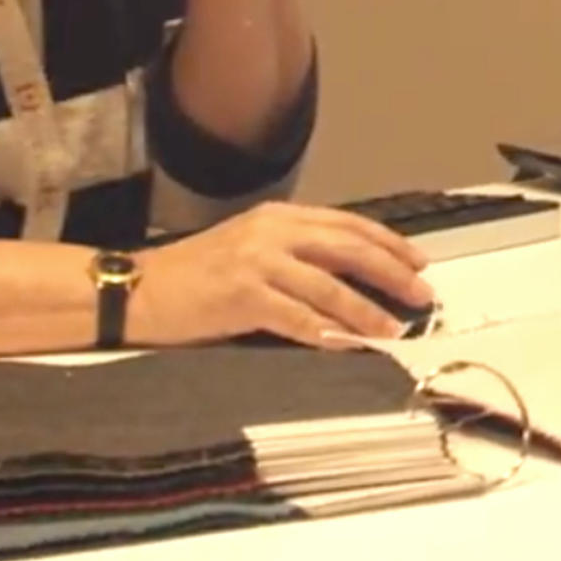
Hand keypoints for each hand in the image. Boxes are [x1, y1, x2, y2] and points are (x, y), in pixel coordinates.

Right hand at [130, 202, 430, 346]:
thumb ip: (295, 253)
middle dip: (391, 271)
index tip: (418, 261)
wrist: (138, 289)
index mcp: (277, 216)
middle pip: (347, 248)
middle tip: (422, 293)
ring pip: (329, 287)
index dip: (387, 243)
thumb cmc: (196, 274)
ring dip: (367, 310)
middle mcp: (271, 233)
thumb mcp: (250, 246)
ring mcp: (257, 264)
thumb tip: (350, 275)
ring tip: (394, 328)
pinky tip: (350, 344)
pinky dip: (328, 332)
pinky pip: (297, 318)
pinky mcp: (243, 298)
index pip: (346, 224)